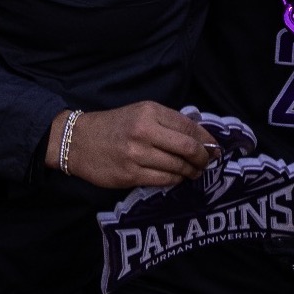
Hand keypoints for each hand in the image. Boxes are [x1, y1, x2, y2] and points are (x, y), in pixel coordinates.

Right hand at [55, 101, 215, 189]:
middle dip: (203, 157)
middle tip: (208, 162)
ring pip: (177, 166)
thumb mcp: (140, 112)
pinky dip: (175, 180)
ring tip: (195, 171)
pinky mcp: (129, 175)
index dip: (206, 138)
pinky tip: (178, 178)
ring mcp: (136, 155)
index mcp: (149, 112)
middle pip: (187, 147)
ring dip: (191, 171)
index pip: (188, 126)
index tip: (216, 147)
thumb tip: (198, 135)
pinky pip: (163, 180)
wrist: (77, 141)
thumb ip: (166, 121)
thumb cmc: (113, 126)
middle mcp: (144, 132)